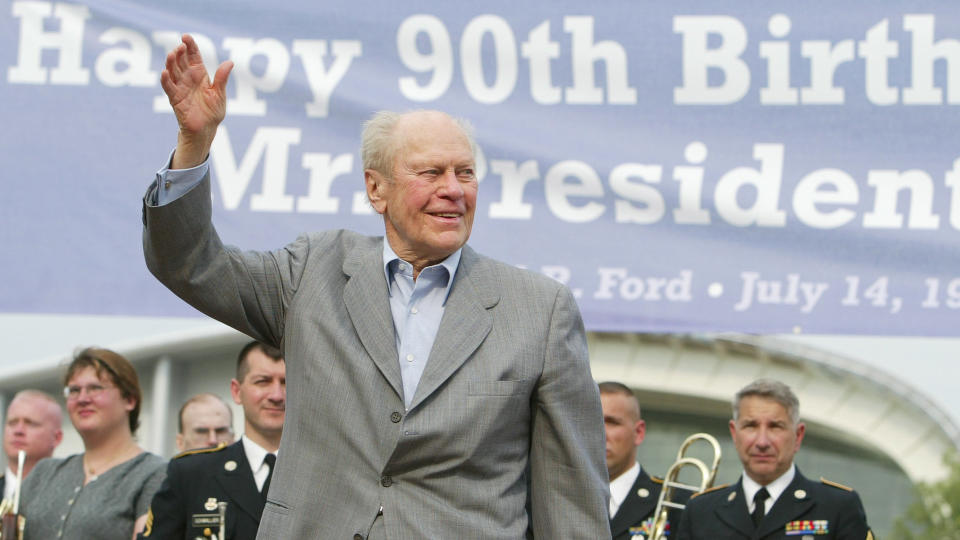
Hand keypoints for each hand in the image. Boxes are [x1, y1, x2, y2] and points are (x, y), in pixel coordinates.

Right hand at [160, 34, 232, 168]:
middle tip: (180, 46)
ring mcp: (180, 87)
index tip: (186, 37)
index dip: (190, 45)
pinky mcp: (175, 99)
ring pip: (173, 71)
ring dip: (171, 63)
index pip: (193, 56)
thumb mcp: (219, 94)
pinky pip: (169, 88)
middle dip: (179, 52)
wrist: (206, 130)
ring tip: (172, 54)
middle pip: (181, 61)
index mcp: (199, 74)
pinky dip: (166, 80)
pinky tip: (164, 72)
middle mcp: (188, 78)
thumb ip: (222, 78)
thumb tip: (230, 62)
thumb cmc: (212, 112)